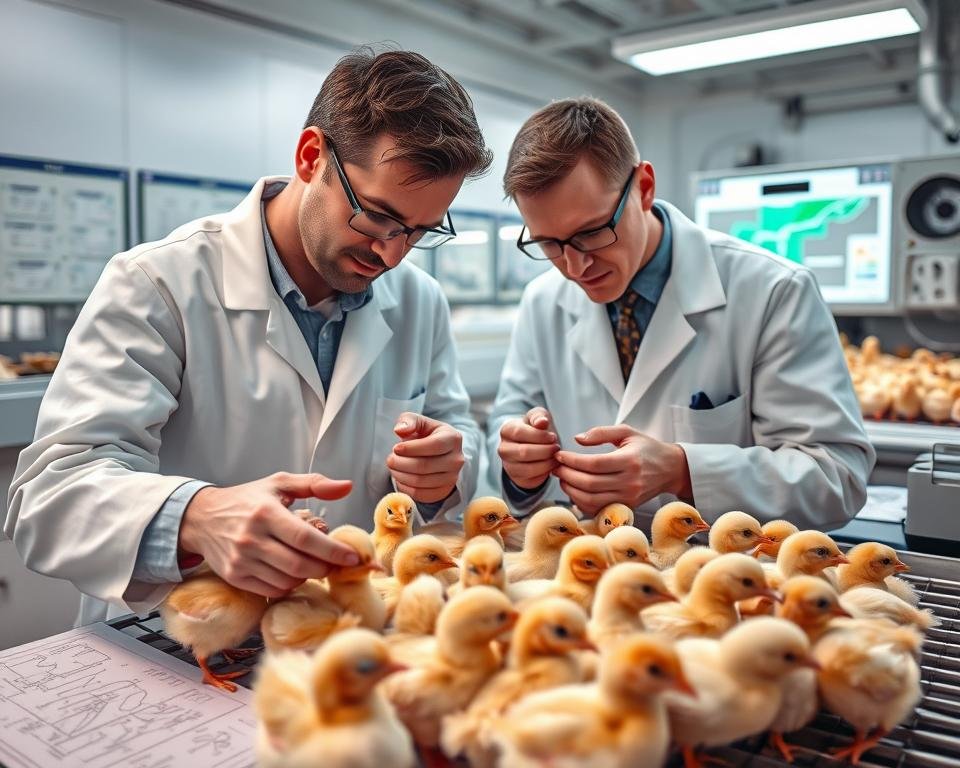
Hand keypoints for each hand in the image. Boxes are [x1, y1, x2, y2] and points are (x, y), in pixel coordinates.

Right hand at [178, 472, 358, 597]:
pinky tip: (293, 571)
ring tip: (313, 563)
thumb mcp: (278, 484)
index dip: (332, 550)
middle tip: (335, 562)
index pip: (305, 539)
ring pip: (287, 580)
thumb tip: (347, 486)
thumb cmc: (246, 500)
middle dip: (324, 567)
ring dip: (308, 576)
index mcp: (265, 512)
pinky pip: (272, 590)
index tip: (352, 557)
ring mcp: (241, 560)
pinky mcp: (234, 576)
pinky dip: (289, 584)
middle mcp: (251, 538)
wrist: (201, 518)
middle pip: (299, 565)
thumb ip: (315, 484)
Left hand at [387, 413, 464, 503]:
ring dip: (400, 475)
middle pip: (424, 466)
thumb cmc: (427, 435)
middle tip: (390, 459)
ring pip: (420, 482)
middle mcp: (456, 459)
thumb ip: (409, 420)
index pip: (433, 446)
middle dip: (401, 463)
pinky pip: (420, 494)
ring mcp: (452, 478)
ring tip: (394, 467)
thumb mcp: (420, 422)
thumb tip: (400, 430)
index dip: (411, 449)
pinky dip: (405, 487)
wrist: (440, 453)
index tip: (396, 448)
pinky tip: (400, 477)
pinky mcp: (443, 491)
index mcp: (453, 438)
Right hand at [498, 406, 559, 490]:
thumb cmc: (536, 430)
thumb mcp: (538, 417)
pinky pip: (533, 479)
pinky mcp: (517, 478)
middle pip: (524, 452)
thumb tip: (542, 422)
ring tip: (555, 456)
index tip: (552, 437)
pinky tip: (552, 464)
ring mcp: (508, 465)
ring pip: (528, 468)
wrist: (533, 446)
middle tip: (556, 447)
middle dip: (545, 450)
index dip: (539, 436)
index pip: (519, 433)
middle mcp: (503, 449)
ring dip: (547, 462)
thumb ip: (539, 416)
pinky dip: (546, 472)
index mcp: (506, 431)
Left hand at [553, 425, 691, 513]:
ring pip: (591, 499)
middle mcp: (629, 482)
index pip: (593, 464)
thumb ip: (601, 433)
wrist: (671, 469)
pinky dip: (581, 502)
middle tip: (556, 467)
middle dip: (567, 475)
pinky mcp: (626, 507)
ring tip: (562, 478)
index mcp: (629, 460)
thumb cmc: (647, 448)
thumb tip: (577, 439)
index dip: (571, 461)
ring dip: (570, 490)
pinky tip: (574, 490)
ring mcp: (628, 497)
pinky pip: (597, 509)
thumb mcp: (627, 432)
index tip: (559, 455)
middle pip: (589, 483)